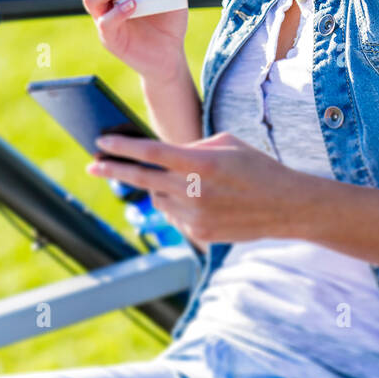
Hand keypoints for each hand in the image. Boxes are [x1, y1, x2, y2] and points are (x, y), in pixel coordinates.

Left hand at [85, 130, 295, 249]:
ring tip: (175, 181)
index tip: (101, 143)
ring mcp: (195, 217)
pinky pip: (174, 217)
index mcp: (201, 163)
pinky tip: (194, 199)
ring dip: (156, 188)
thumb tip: (162, 155)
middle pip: (142, 179)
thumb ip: (191, 147)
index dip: (122, 147)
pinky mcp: (199, 235)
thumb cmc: (256, 166)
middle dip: (113, 171)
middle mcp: (194, 191)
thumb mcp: (226, 143)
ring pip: (157, 199)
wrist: (286, 206)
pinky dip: (176, 205)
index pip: (151, 153)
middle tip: (92, 165)